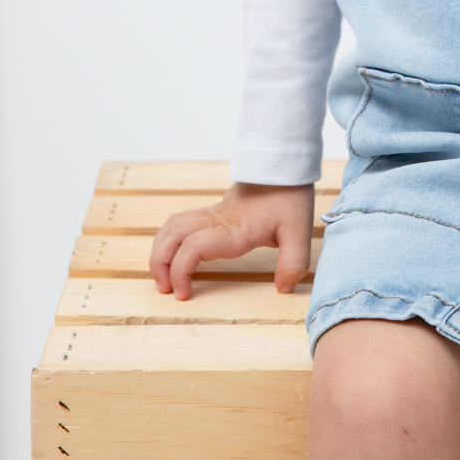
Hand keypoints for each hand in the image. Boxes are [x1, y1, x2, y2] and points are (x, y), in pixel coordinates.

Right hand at [149, 181, 314, 300]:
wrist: (285, 166)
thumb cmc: (290, 196)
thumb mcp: (299, 231)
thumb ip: (293, 261)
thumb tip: (282, 288)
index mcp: (233, 229)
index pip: (192, 247)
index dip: (180, 271)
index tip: (182, 293)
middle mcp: (217, 220)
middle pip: (172, 235)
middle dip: (160, 263)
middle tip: (165, 289)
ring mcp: (213, 214)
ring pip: (172, 226)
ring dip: (161, 251)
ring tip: (165, 276)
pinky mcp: (215, 211)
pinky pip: (182, 223)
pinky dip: (171, 240)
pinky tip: (178, 256)